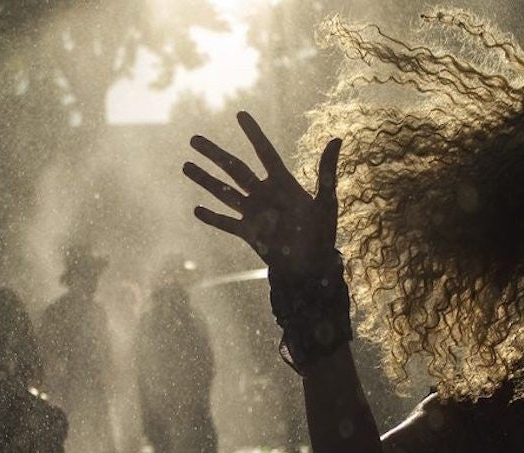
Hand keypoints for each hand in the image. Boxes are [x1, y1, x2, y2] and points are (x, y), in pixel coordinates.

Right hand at [184, 111, 341, 276]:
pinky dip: (212, 218)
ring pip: (224, 192)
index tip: (240, 114)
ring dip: (205, 180)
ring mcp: (254, 213)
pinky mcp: (248, 233)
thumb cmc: (323, 233)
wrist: (311, 266)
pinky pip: (226, 223)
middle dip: (214, 154)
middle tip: (194, 139)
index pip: (264, 152)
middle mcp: (264, 194)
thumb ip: (326, 172)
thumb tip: (337, 138)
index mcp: (283, 183)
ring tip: (186, 165)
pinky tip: (196, 210)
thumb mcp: (326, 202)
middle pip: (234, 169)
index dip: (253, 134)